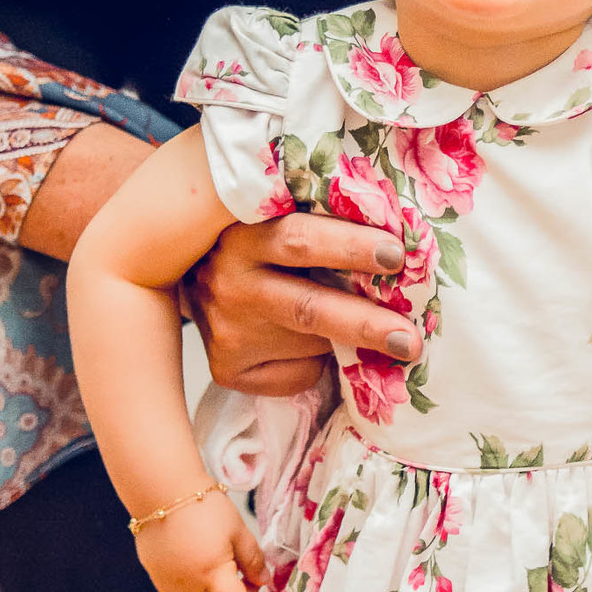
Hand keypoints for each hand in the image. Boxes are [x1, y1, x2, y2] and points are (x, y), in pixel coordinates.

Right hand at [134, 489, 274, 591]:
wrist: (161, 490)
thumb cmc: (204, 506)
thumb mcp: (238, 530)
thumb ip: (253, 559)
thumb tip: (263, 582)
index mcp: (211, 574)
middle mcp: (187, 587)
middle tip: (251, 581)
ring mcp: (168, 585)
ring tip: (228, 569)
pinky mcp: (157, 578)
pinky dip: (199, 590)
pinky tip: (204, 565)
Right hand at [184, 211, 421, 395]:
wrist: (184, 268)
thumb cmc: (256, 239)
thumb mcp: (274, 217)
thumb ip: (319, 224)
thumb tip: (397, 249)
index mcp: (246, 233)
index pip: (301, 240)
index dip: (351, 247)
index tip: (396, 255)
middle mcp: (231, 283)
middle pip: (309, 308)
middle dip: (365, 324)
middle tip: (408, 338)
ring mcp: (227, 331)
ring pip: (311, 344)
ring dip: (346, 339)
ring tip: (369, 330)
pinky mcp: (227, 368)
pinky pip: (295, 373)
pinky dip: (317, 363)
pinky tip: (311, 346)